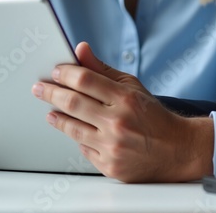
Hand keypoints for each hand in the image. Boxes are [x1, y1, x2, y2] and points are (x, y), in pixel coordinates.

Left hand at [32, 42, 213, 181]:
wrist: (176, 150)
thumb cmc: (153, 117)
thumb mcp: (132, 86)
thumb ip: (102, 70)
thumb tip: (80, 50)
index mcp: (125, 98)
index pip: (85, 80)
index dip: (65, 73)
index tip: (55, 71)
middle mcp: (118, 122)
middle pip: (72, 102)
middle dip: (50, 93)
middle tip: (39, 88)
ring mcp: (112, 146)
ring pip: (72, 128)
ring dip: (57, 117)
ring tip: (51, 111)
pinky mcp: (109, 165)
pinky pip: (83, 149)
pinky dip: (78, 138)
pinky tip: (77, 131)